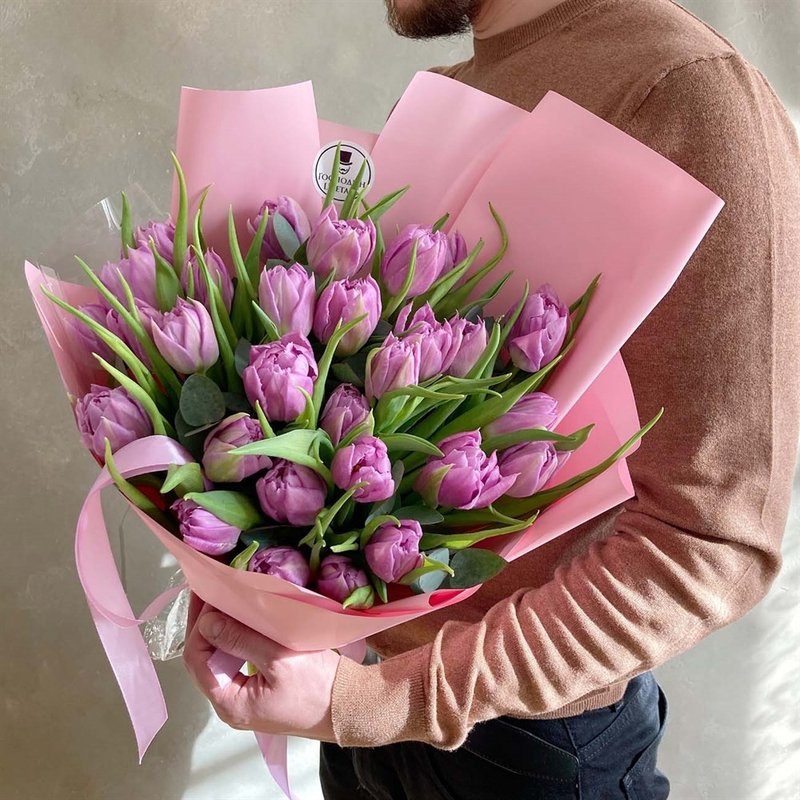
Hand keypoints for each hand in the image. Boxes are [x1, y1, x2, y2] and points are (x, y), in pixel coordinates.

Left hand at [183, 593, 339, 740]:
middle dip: (206, 624)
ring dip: (221, 629)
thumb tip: (208, 621)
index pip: (197, 659)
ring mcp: (245, 698)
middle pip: (204, 659)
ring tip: (224, 600)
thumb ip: (241, 639)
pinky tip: (243, 620)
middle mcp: (231, 704)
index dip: (200, 624)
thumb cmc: (319, 686)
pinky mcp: (259, 690)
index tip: (208, 594)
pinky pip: (237, 661)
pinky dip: (237, 638)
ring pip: (219, 659)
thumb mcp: (279, 658)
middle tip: (210, 591)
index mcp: (230, 703)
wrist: (349, 706)